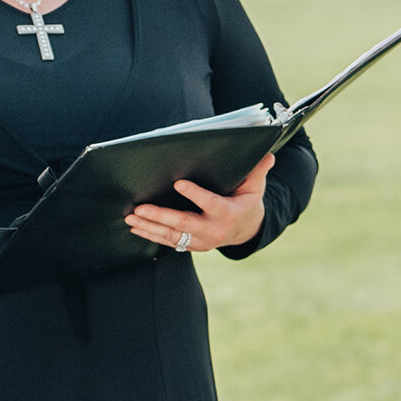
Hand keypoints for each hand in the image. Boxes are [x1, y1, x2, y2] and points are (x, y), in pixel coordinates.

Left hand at [125, 153, 274, 256]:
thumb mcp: (255, 187)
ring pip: (172, 235)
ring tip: (132, 217)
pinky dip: (151, 235)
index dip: (195, 194)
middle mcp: (214, 230)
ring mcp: (201, 241)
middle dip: (160, 216)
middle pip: (184, 223)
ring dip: (150, 226)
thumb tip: (269, 155)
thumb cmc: (247, 202)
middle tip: (140, 208)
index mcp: (230, 213)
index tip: (178, 183)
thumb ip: (258, 171)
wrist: (246, 231)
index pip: (211, 203)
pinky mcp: (192, 246)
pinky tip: (136, 226)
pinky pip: (169, 242)